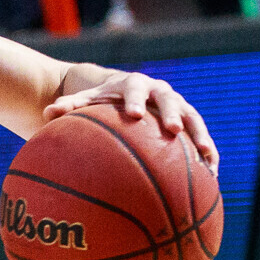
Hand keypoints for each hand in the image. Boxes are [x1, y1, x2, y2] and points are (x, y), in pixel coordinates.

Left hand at [46, 71, 216, 172]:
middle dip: (171, 114)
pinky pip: (200, 137)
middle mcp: (160, 92)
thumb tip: (47, 113)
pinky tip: (212, 175)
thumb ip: (69, 107)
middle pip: (169, 100)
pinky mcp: (188, 121)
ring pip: (192, 118)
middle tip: (171, 129)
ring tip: (204, 156)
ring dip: (199, 135)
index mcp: (134, 84)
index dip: (136, 100)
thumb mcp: (86, 101)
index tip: (134, 114)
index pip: (135, 90)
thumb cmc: (101, 100)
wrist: (126, 91)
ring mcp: (177, 105)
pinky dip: (207, 153)